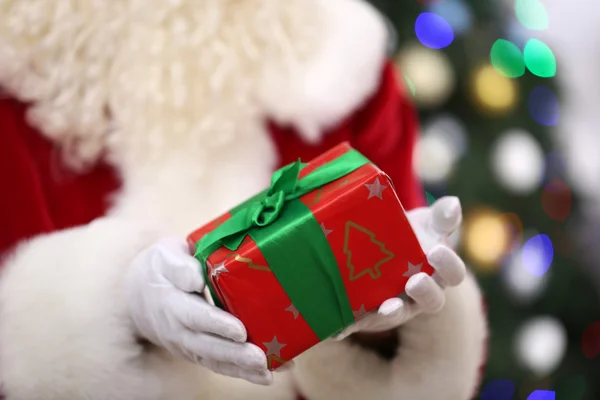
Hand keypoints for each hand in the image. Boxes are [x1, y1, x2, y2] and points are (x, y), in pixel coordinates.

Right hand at [125, 238, 271, 384]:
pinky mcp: (196, 351)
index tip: (240, 331)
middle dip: (235, 354)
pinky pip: (218, 364)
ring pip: (214, 360)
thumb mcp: (165, 256)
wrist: (137, 294)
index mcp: (171, 303)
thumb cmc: (160, 268)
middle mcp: (177, 330)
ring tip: (267, 373)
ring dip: (241, 370)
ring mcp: (186, 345)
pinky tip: (265, 375)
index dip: (217, 325)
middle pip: (207, 346)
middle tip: (260, 358)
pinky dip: (241, 372)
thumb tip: (196, 277)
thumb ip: (180, 265)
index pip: (195, 317)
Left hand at [334, 196, 466, 339]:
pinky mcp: (366, 314)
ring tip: (386, 307)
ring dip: (391, 312)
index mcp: (438, 272)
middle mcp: (419, 295)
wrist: (373, 246)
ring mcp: (394, 306)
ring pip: (396, 314)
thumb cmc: (407, 235)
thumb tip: (453, 204)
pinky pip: (359, 323)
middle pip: (432, 301)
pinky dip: (348, 326)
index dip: (449, 266)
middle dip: (425, 293)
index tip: (435, 252)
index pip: (453, 274)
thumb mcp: (424, 223)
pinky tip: (337, 329)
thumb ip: (440, 216)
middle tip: (415, 281)